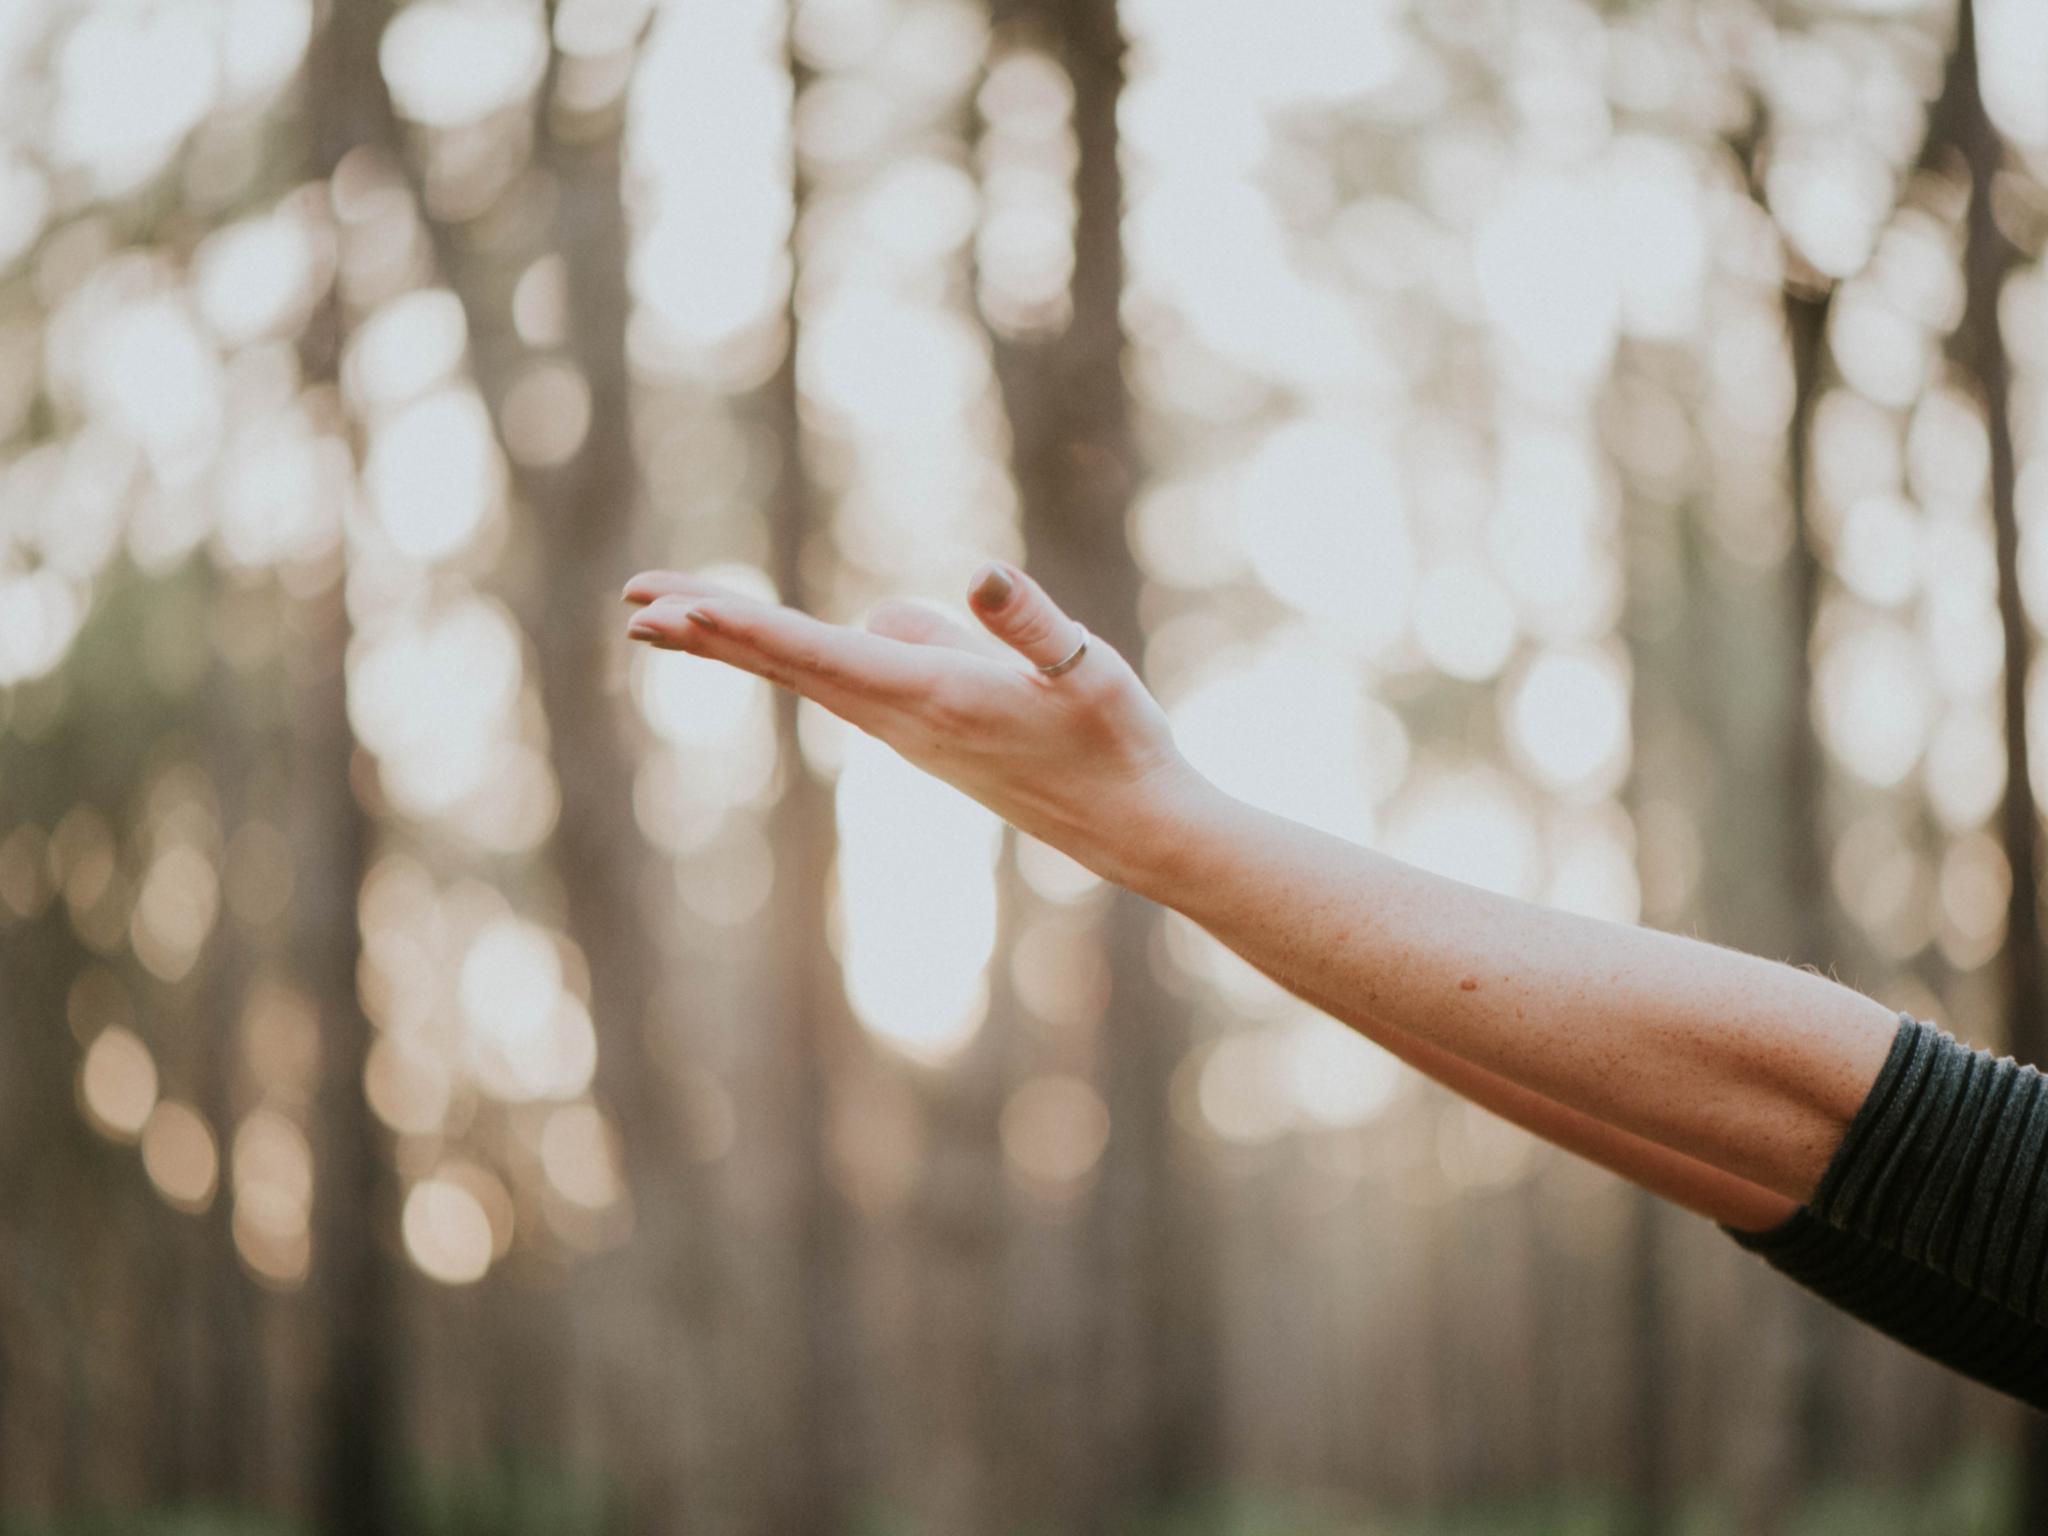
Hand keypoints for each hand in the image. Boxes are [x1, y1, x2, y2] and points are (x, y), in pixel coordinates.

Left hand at [621, 560, 1212, 885]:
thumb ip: (1031, 624)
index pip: (818, 654)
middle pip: (787, 665)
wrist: (1134, 826)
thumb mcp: (1086, 670)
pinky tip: (776, 640)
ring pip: (806, 673)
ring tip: (670, 616)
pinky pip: (838, 682)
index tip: (673, 610)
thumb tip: (977, 576)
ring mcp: (909, 731)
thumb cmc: (1117, 743)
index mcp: (933, 696)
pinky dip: (787, 656)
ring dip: (736, 642)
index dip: (742, 628)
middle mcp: (904, 719)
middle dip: (708, 631)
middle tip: (632, 605)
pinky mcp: (925, 732)